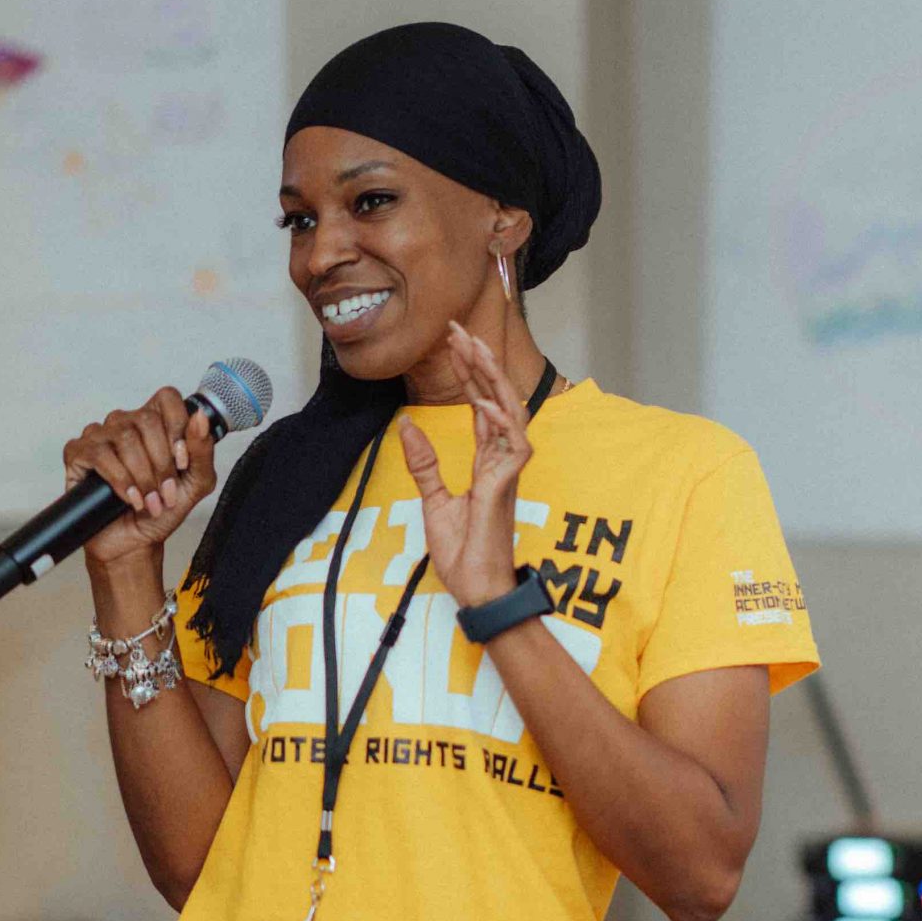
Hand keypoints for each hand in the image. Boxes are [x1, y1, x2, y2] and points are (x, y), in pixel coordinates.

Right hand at [62, 387, 220, 568]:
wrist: (135, 542)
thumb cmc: (162, 509)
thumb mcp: (196, 483)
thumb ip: (202, 450)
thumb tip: (199, 417)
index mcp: (155, 423)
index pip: (167, 398)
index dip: (178, 426)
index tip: (182, 461)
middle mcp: (126, 422)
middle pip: (147, 420)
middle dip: (162, 462)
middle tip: (165, 491)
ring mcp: (100, 435)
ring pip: (124, 436)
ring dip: (143, 475)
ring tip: (150, 500)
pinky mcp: (77, 453)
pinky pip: (99, 454)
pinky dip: (120, 479)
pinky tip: (131, 498)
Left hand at [401, 323, 535, 608]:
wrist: (475, 590)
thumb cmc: (463, 554)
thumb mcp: (434, 501)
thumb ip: (425, 464)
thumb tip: (407, 425)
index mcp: (487, 462)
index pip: (480, 406)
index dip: (470, 373)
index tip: (454, 342)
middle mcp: (502, 461)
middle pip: (495, 400)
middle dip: (479, 363)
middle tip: (460, 330)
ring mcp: (508, 473)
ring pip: (509, 414)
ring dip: (493, 381)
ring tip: (475, 350)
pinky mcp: (507, 488)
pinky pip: (514, 448)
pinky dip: (502, 424)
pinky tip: (487, 402)